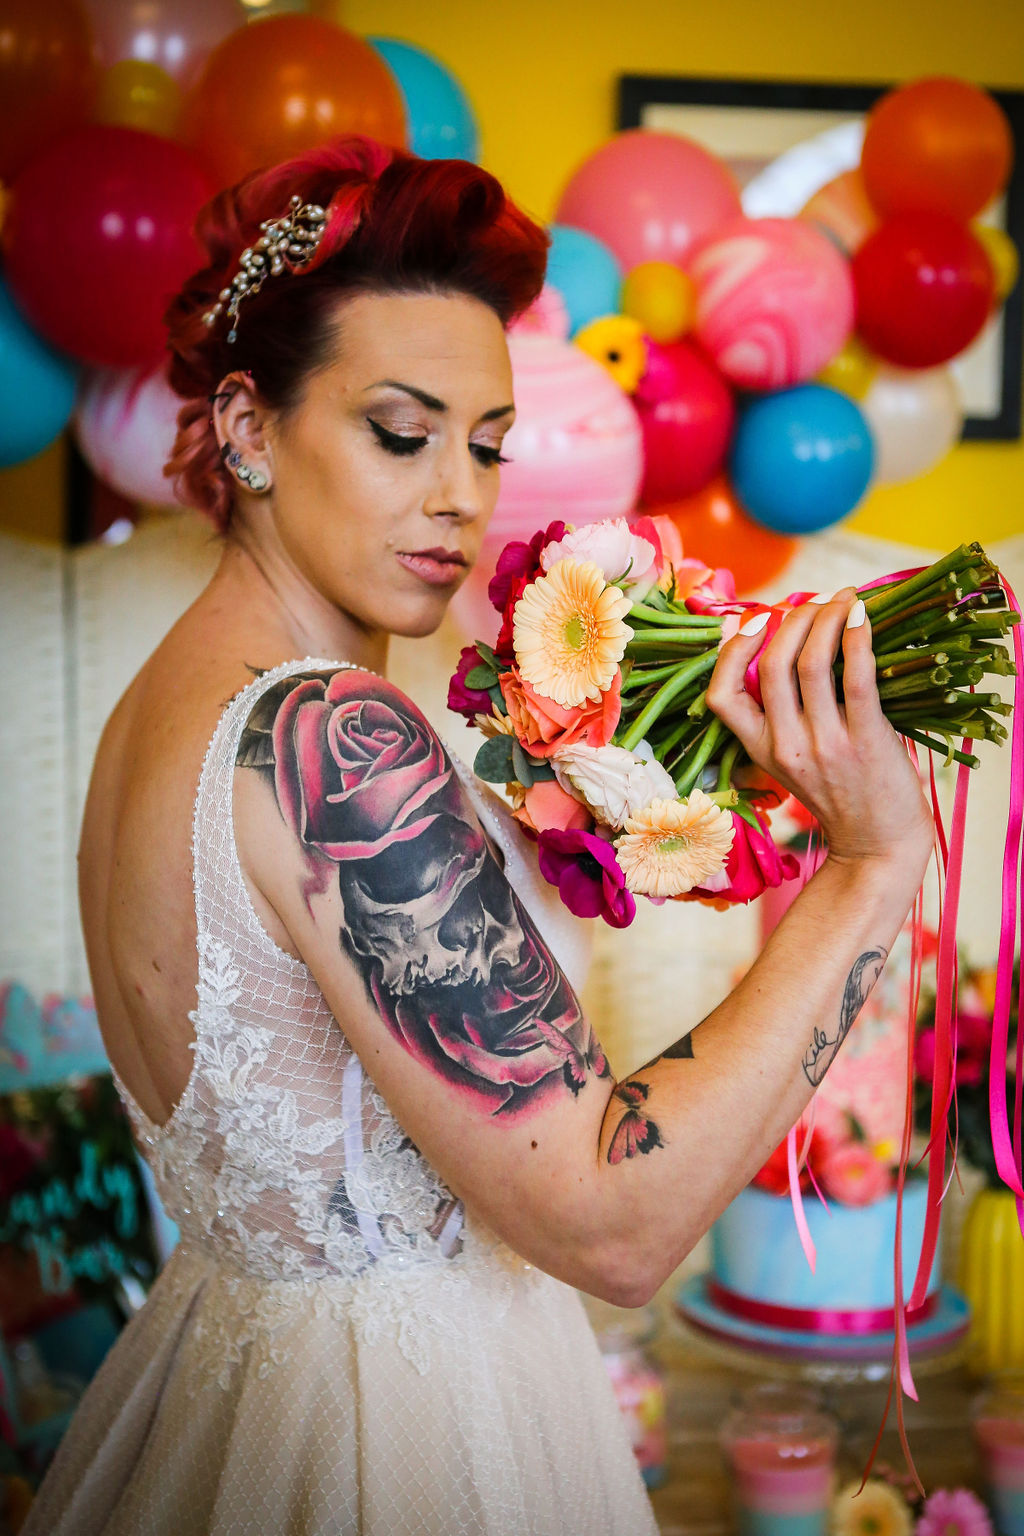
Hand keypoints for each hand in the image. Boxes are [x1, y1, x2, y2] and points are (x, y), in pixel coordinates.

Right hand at [706, 588, 932, 870]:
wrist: (879, 845)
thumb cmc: (842, 796)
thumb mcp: (793, 762)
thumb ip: (783, 717)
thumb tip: (788, 646)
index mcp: (761, 751)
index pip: (721, 696)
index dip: (730, 652)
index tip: (752, 621)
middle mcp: (786, 747)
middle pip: (771, 665)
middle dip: (792, 619)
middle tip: (814, 602)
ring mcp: (825, 746)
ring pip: (811, 663)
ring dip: (826, 619)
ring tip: (843, 600)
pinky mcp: (865, 742)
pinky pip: (856, 678)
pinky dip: (857, 638)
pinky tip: (862, 617)